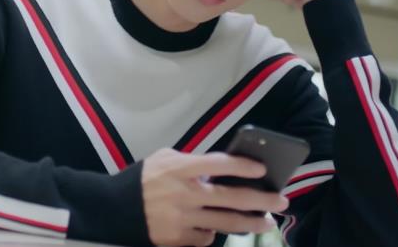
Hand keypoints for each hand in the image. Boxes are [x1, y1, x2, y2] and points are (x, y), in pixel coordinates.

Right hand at [141, 148, 288, 246]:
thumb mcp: (165, 158)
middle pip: (232, 198)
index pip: (219, 164)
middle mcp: (184, 193)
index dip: (243, 166)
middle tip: (282, 201)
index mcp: (180, 168)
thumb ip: (192, 161)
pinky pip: (206, 238)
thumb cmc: (144, 178)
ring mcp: (182, 219)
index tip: (262, 169)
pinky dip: (214, 233)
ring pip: (226, 223)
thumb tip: (222, 169)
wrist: (115, 208)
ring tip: (267, 221)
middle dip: (262, 199)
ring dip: (251, 222)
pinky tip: (220, 229)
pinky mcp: (178, 239)